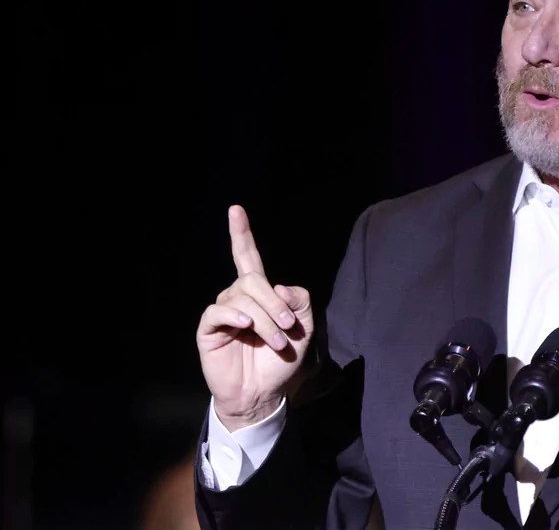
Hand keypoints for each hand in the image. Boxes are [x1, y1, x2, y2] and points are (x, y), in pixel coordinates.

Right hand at [197, 205, 313, 430]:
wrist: (264, 393)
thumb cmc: (282, 360)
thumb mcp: (304, 328)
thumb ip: (299, 301)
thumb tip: (278, 286)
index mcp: (259, 292)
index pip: (247, 257)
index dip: (241, 234)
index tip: (235, 210)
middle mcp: (238, 297)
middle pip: (253, 279)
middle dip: (274, 302)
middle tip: (288, 328)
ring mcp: (223, 313)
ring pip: (242, 298)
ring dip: (264, 320)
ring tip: (277, 342)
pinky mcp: (209, 330)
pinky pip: (218, 312)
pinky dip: (236, 316)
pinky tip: (246, 327)